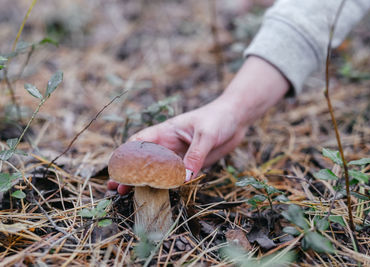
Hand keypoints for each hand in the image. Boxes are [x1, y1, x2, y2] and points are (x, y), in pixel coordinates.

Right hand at [107, 56, 288, 194]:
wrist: (236, 119)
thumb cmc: (218, 118)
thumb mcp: (206, 135)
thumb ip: (195, 155)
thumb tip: (184, 178)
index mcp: (166, 132)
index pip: (139, 142)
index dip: (126, 155)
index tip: (117, 170)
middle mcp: (168, 145)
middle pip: (143, 160)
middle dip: (129, 173)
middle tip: (116, 188)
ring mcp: (177, 156)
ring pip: (156, 171)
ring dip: (143, 182)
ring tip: (128, 195)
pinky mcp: (189, 165)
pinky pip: (174, 177)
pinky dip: (164, 186)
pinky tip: (155, 195)